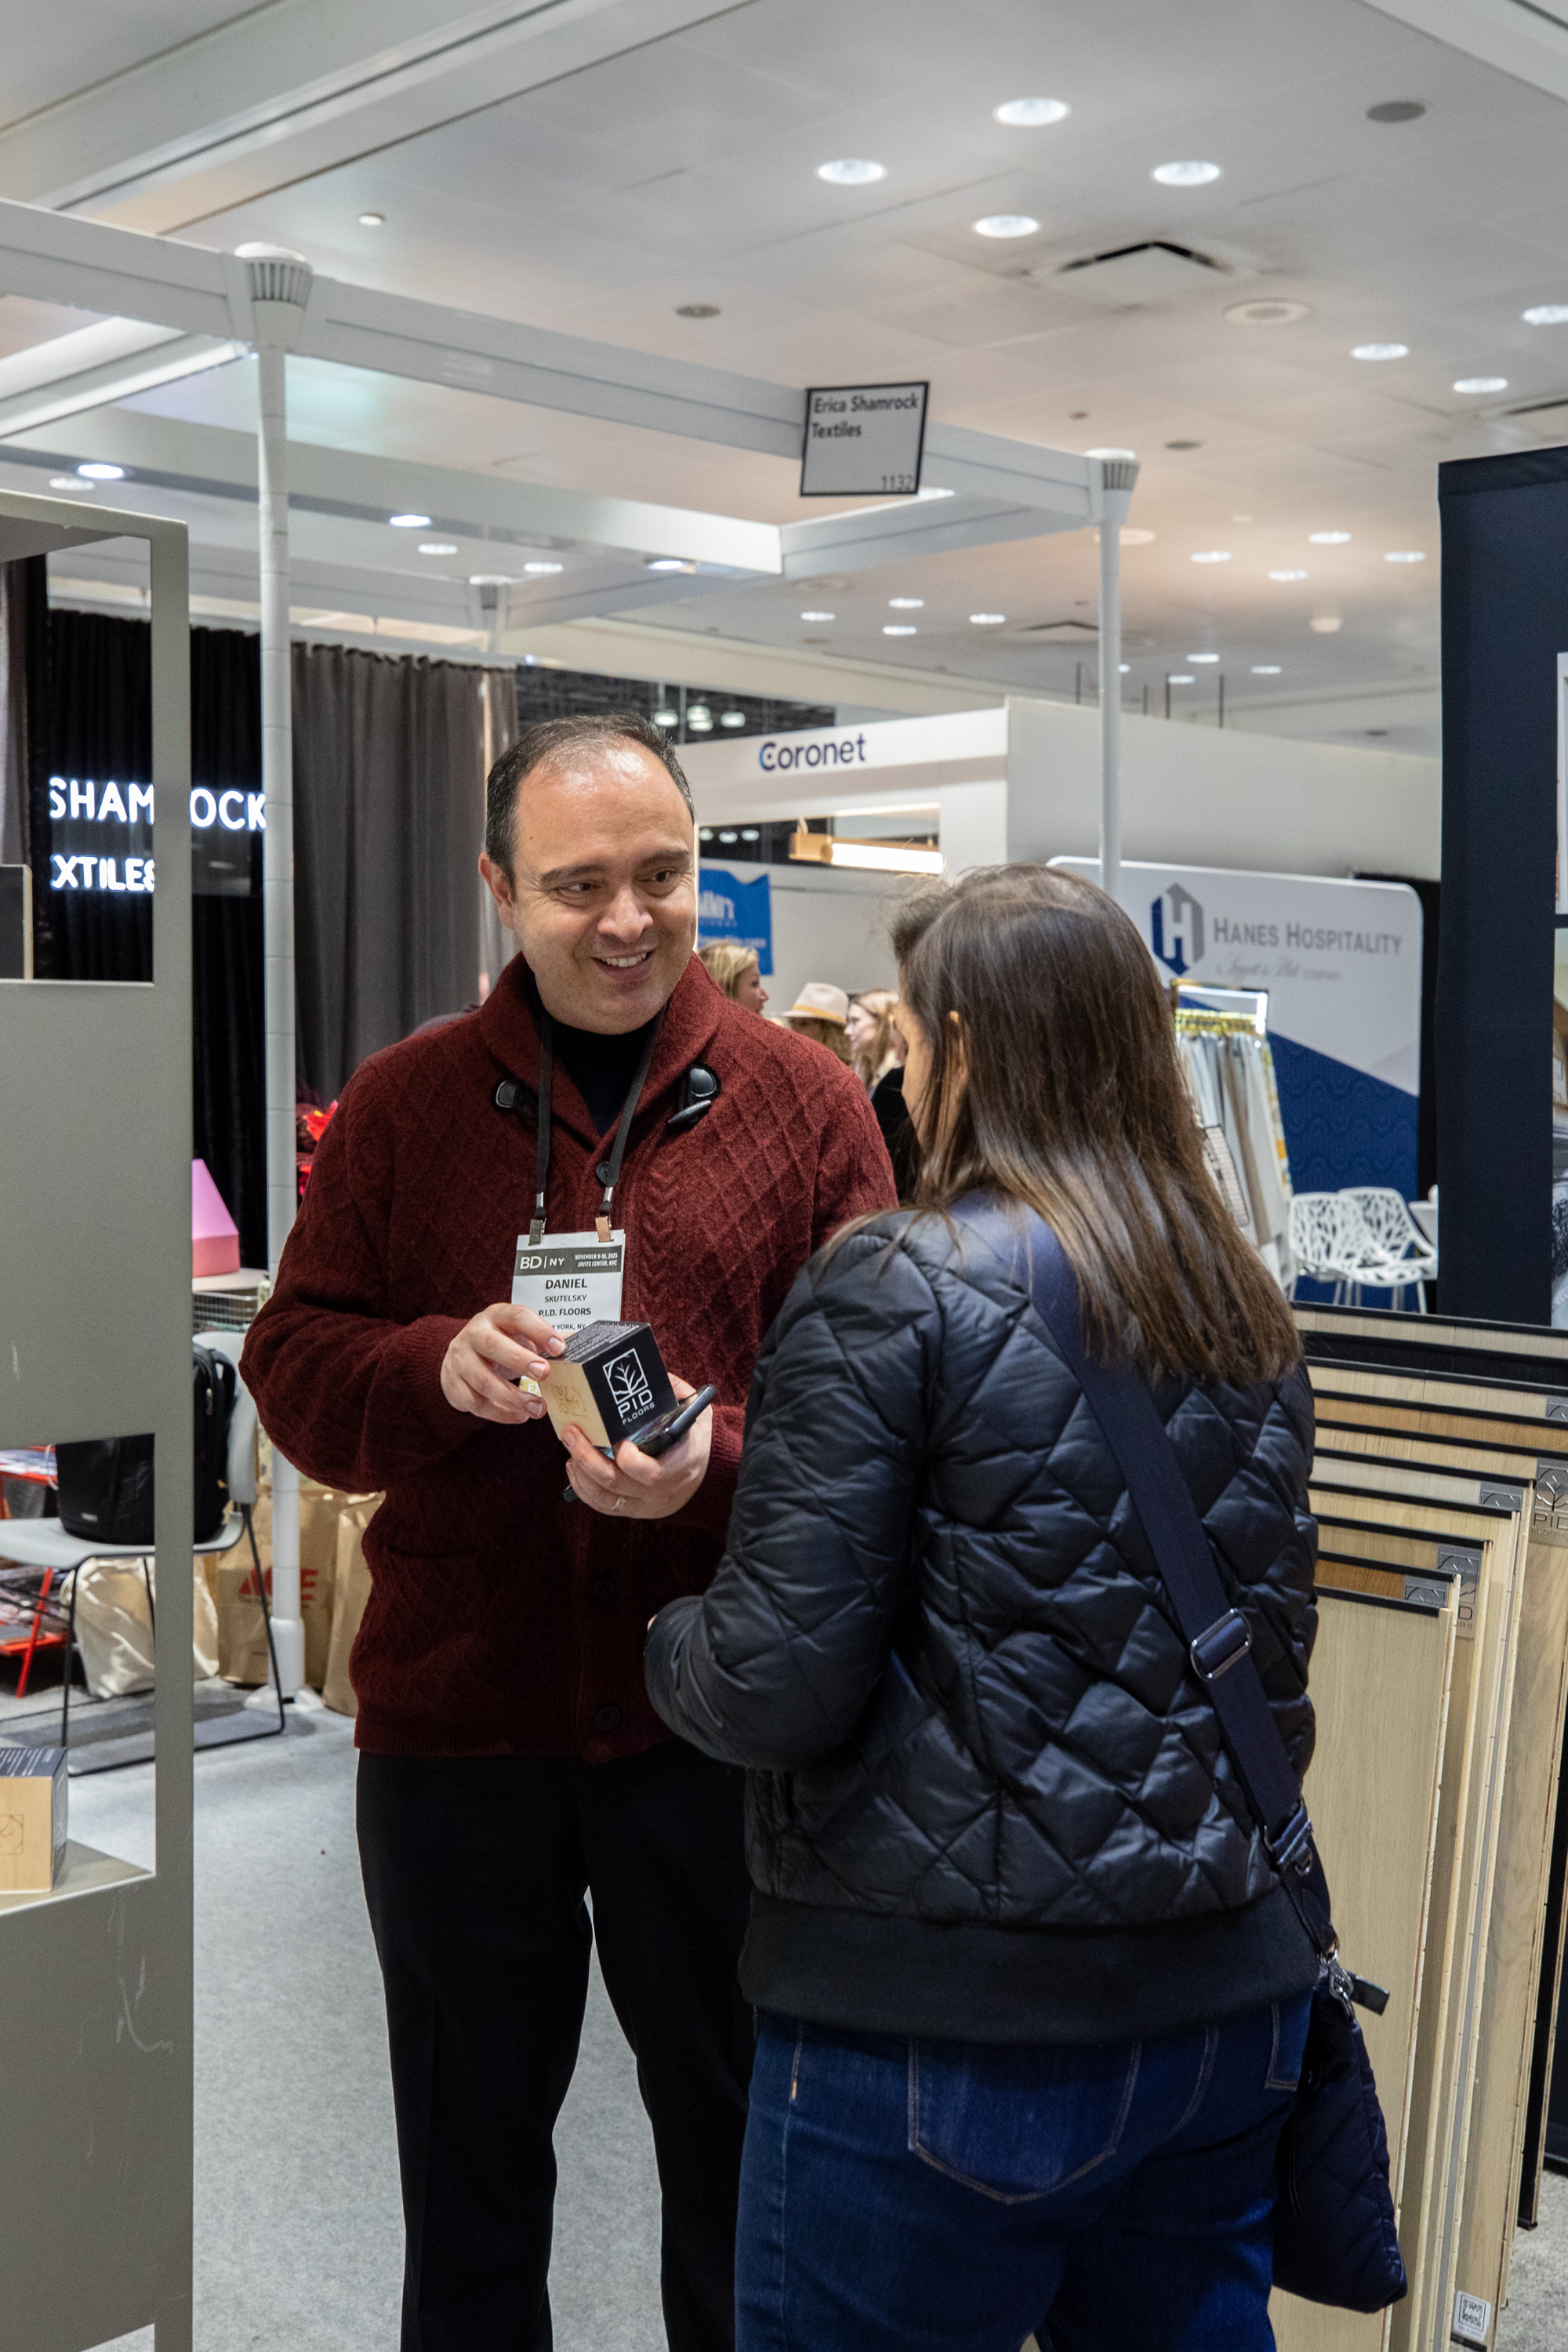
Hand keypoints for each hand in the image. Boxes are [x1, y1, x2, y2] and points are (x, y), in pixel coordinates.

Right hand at [441, 1302, 564, 1424]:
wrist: (460, 1356)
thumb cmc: (499, 1344)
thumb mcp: (519, 1335)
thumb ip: (546, 1340)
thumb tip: (582, 1344)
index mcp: (496, 1316)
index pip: (517, 1316)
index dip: (539, 1331)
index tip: (559, 1348)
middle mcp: (474, 1334)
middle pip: (492, 1344)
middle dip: (519, 1360)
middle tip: (544, 1374)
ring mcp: (460, 1360)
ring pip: (482, 1379)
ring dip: (512, 1397)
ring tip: (537, 1407)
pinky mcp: (452, 1384)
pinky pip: (475, 1402)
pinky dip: (499, 1413)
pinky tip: (519, 1416)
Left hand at [563, 1375, 712, 1520]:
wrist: (705, 1475)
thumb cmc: (695, 1439)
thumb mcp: (697, 1412)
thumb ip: (677, 1392)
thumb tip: (651, 1374)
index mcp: (681, 1467)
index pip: (651, 1474)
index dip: (628, 1459)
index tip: (617, 1439)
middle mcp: (662, 1493)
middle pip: (616, 1483)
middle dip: (587, 1457)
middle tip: (571, 1433)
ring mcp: (646, 1505)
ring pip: (604, 1498)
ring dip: (581, 1472)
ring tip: (570, 1447)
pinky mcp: (633, 1510)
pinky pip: (602, 1506)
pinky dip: (583, 1488)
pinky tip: (574, 1468)